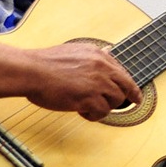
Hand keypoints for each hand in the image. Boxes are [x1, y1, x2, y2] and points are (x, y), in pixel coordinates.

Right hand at [19, 42, 140, 120]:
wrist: (30, 70)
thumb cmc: (44, 64)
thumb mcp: (74, 51)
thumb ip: (92, 57)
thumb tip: (107, 56)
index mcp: (98, 55)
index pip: (122, 72)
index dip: (130, 86)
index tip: (135, 96)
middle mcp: (101, 67)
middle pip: (125, 87)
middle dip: (124, 99)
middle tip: (124, 106)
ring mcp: (97, 83)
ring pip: (115, 102)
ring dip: (103, 107)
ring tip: (88, 107)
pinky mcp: (90, 98)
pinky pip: (102, 112)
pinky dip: (94, 116)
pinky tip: (82, 112)